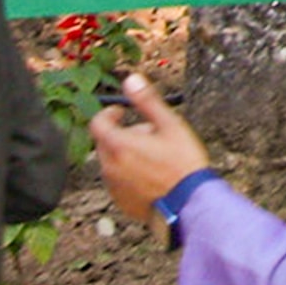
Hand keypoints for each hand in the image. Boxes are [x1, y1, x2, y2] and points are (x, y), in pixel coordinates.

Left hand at [89, 72, 210, 211]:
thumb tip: (131, 79)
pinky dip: (129, 174)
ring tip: (155, 157)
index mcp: (118, 145)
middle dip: (122, 133)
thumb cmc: (182, 163)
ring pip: (113, 162)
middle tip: (149, 133)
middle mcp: (109, 167)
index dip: (109, 113)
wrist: (188, 205)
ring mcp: (113, 187)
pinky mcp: (121, 202)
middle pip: (105, 142)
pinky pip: (119, 181)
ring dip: (126, 154)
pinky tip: (154, 176)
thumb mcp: (170, 124)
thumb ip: (147, 101)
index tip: (123, 111)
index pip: (98, 122)